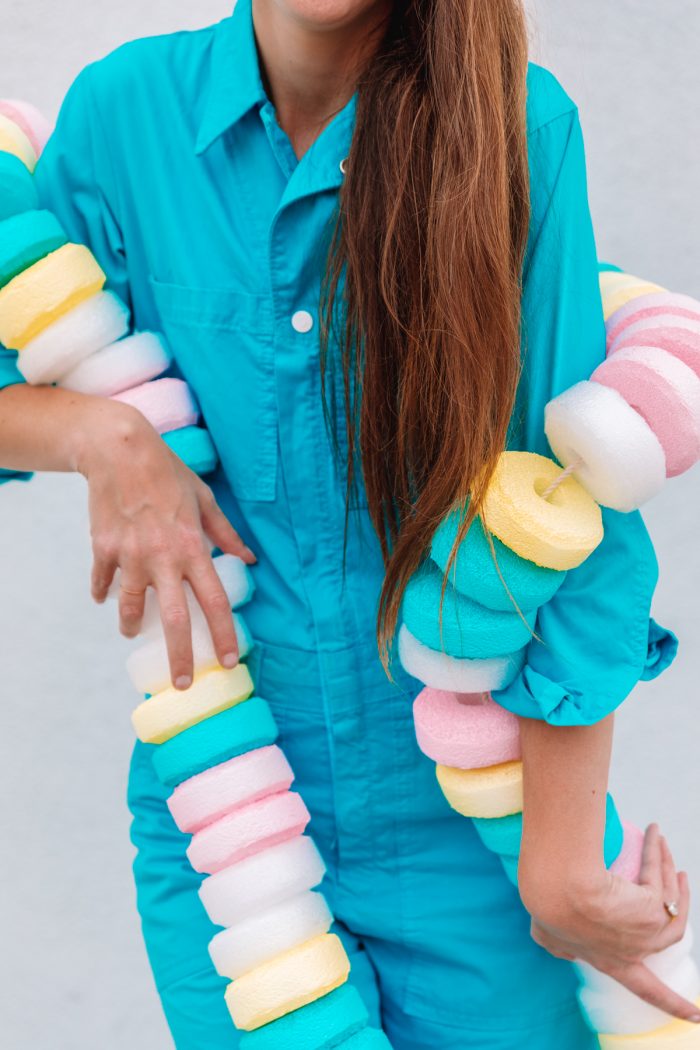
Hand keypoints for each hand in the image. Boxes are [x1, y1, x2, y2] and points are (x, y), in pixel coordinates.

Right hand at [77, 400, 255, 688]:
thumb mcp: (205, 499)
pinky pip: (103, 582)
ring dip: (130, 625)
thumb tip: (250, 558)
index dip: (223, 635)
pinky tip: (106, 598)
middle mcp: (163, 558)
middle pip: (174, 620)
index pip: (214, 602)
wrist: (119, 451)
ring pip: (130, 606)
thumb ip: (227, 534)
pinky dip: (104, 593)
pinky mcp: (103, 549)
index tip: (229, 661)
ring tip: (131, 633)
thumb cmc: (168, 472)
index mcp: (193, 548)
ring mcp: (130, 556)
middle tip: (183, 682)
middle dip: (180, 657)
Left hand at [521, 825, 698, 1023]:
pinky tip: (654, 834)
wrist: (559, 894)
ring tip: (665, 850)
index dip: (671, 1001)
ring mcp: (648, 930)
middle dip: (679, 911)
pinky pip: (659, 874)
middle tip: (682, 880)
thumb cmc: (549, 911)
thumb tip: (557, 945)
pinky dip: (658, 853)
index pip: (645, 989)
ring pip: (671, 901)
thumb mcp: (547, 936)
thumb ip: (555, 945)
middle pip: (668, 936)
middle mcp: (635, 950)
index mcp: (611, 961)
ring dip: (670, 874)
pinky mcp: (652, 907)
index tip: (695, 1017)